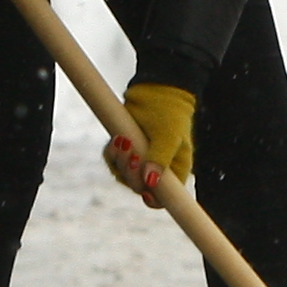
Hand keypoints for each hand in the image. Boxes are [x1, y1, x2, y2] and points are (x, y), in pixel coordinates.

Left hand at [105, 81, 195, 206]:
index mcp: (175, 170)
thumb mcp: (168, 136)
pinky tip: (116, 138)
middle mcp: (157, 168)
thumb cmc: (170, 112)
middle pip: (139, 187)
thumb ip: (160, 160)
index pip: (164, 197)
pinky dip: (111, 153)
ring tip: (122, 139)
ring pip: (123, 175)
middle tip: (131, 151)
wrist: (156, 87)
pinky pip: (113, 160)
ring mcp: (140, 159)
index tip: (146, 192)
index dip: (153, 200)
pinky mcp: (125, 148)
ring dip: (119, 161)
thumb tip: (150, 183)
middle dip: (131, 172)